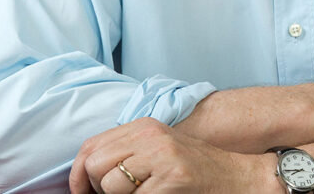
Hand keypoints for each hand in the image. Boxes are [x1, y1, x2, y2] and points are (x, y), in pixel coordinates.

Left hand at [69, 117, 271, 193]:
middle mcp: (150, 136)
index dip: (78, 175)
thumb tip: (85, 177)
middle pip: (94, 163)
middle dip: (94, 189)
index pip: (90, 147)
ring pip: (109, 184)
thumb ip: (126, 155)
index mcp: (143, 127)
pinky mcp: (171, 177)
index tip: (82, 193)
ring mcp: (161, 156)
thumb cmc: (194, 171)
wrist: (236, 177)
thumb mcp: (156, 152)